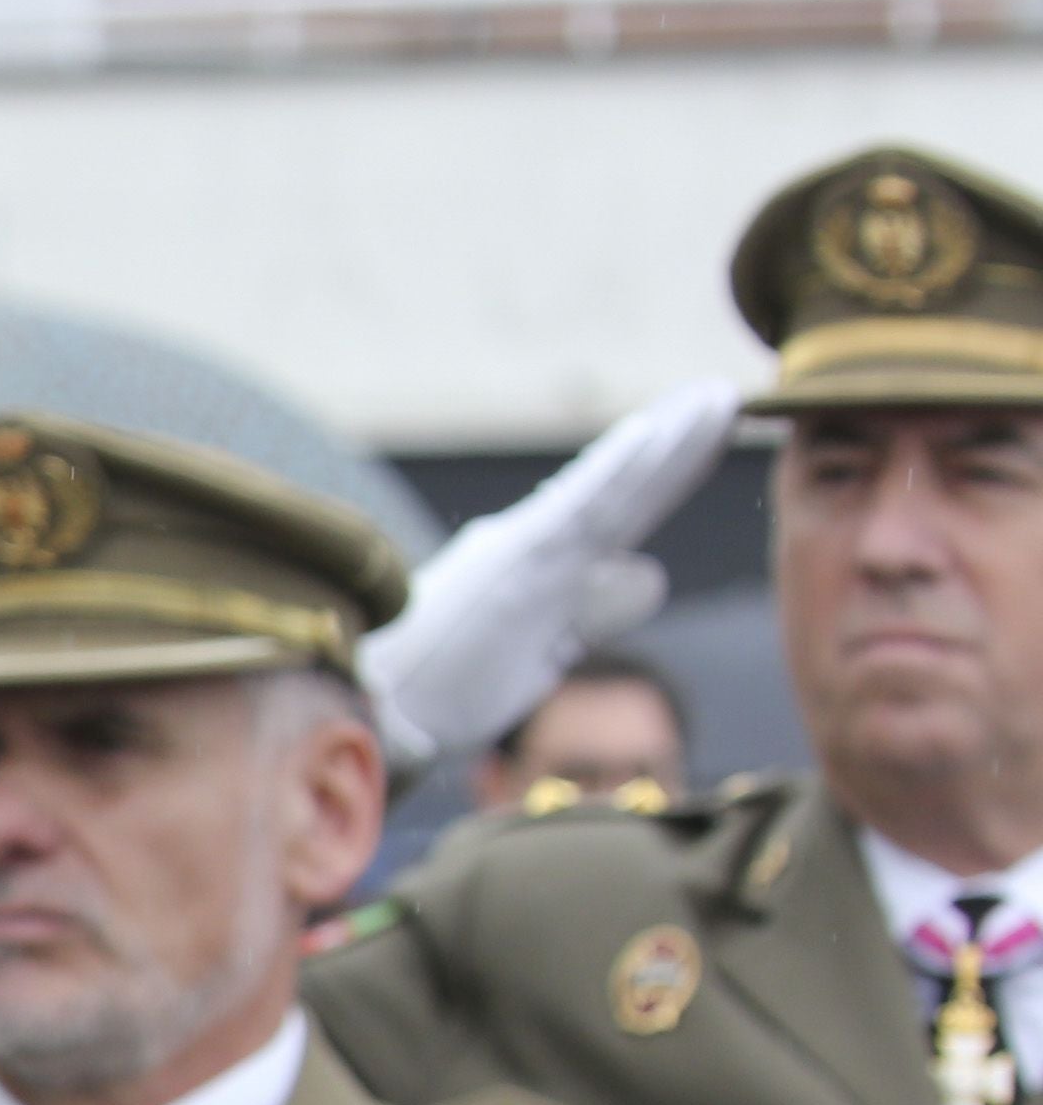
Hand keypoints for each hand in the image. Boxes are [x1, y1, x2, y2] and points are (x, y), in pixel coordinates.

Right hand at [362, 379, 734, 773]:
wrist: (380, 710)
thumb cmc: (446, 687)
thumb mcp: (542, 650)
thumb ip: (594, 611)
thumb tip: (650, 572)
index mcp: (542, 565)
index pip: (621, 513)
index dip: (669, 474)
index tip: (709, 434)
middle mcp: (535, 543)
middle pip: (624, 491)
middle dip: (678, 442)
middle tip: (725, 394)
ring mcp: (526, 549)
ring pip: (611, 489)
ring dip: (665, 442)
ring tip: (714, 400)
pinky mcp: (517, 563)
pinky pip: (577, 510)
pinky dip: (615, 471)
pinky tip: (650, 437)